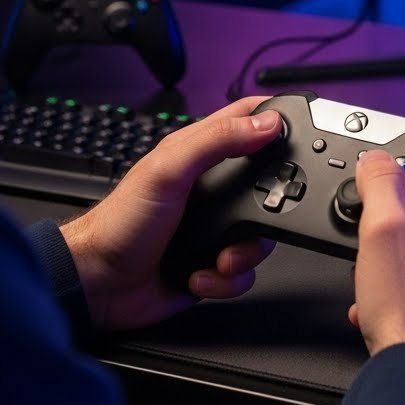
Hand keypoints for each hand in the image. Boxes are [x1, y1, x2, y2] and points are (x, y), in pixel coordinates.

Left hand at [60, 97, 280, 330]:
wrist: (100, 285)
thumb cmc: (121, 221)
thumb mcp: (169, 170)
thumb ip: (217, 141)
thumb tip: (266, 123)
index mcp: (201, 153)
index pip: (249, 120)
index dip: (277, 118)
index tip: (304, 130)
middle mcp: (213, 188)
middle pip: (270, 183)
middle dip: (272, 206)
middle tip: (254, 218)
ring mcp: (216, 227)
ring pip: (262, 235)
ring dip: (244, 253)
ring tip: (220, 257)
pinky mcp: (215, 263)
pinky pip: (245, 273)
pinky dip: (226, 279)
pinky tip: (200, 274)